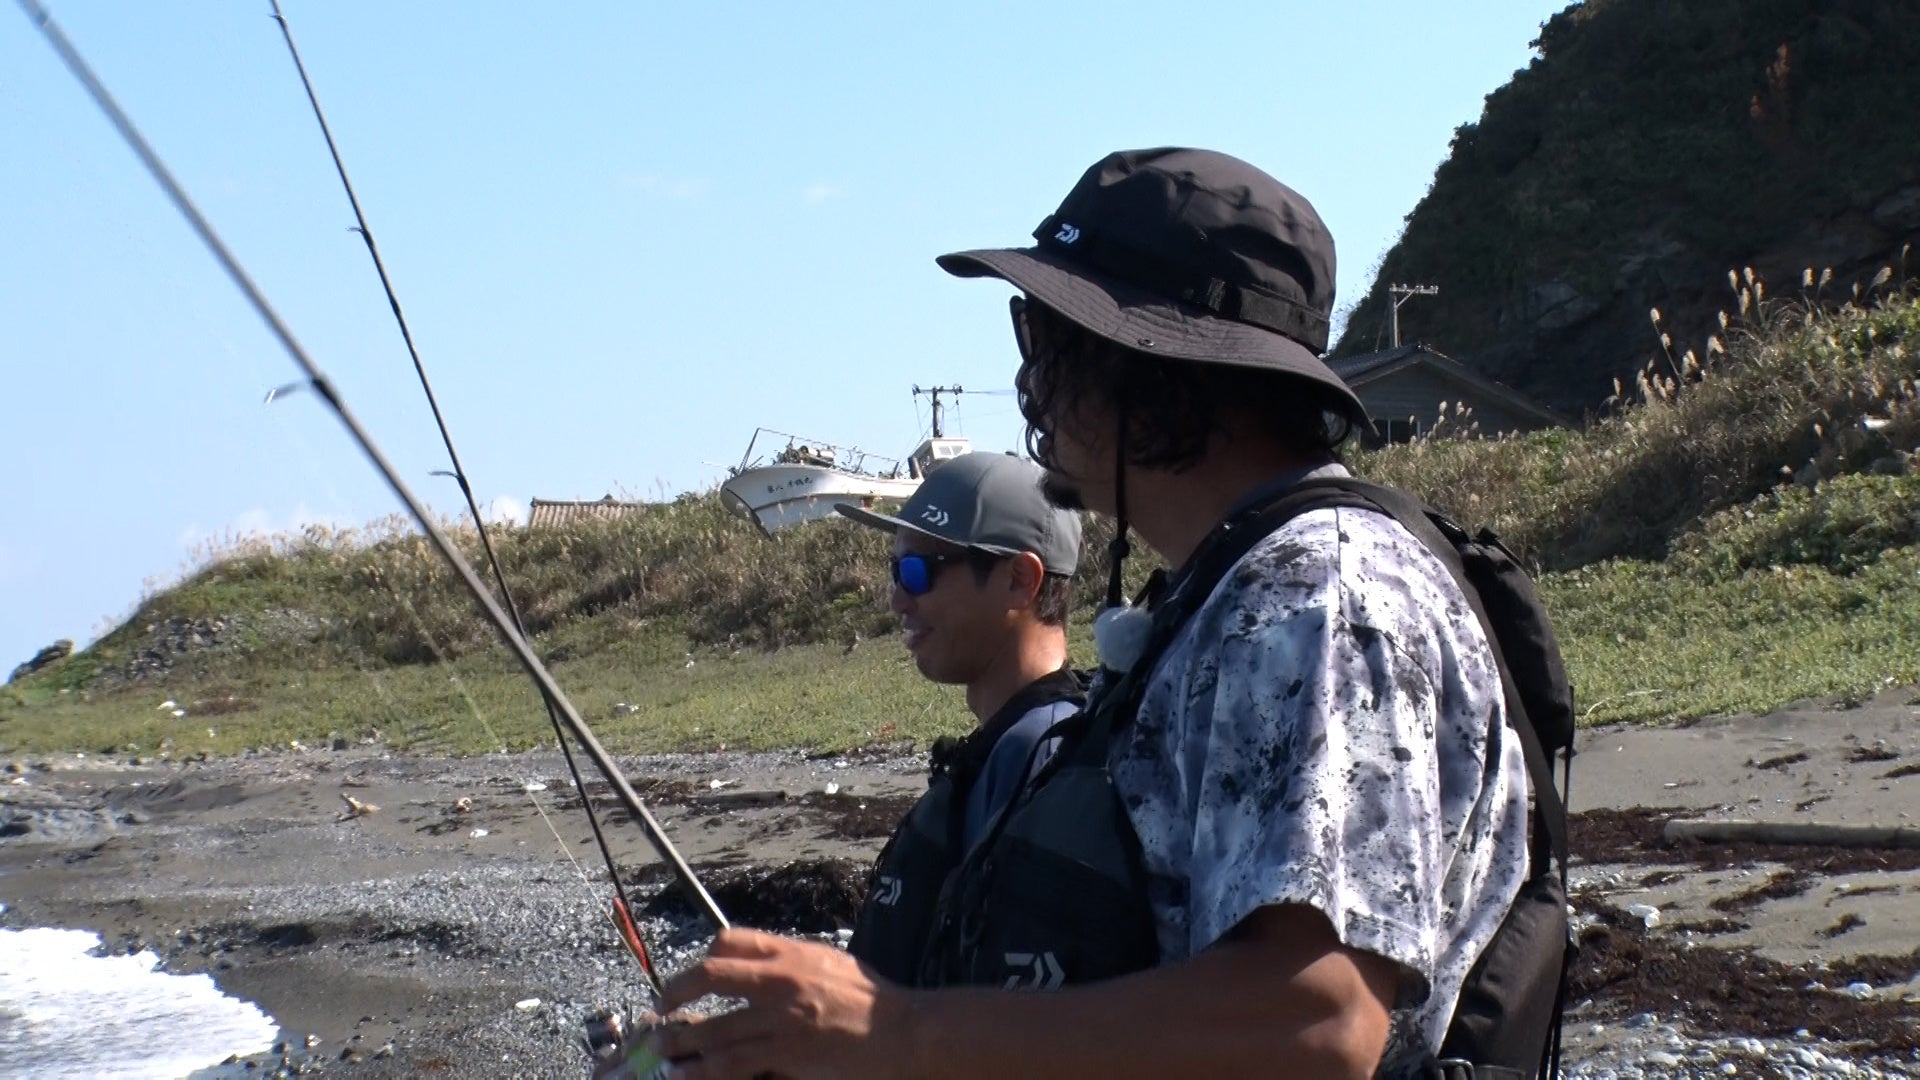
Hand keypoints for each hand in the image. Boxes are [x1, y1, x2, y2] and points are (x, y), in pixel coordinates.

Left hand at [650, 927, 914, 1079]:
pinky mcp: (786, 1051)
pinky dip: (702, 1068)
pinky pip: (731, 1061)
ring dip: (680, 1039)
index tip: (690, 976)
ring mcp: (781, 1017)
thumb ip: (796, 963)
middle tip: (660, 1007)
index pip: (733, 941)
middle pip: (712, 975)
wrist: (903, 1031)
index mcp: (792, 952)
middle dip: (677, 991)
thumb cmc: (873, 1000)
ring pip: (714, 1026)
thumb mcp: (833, 964)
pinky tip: (684, 1073)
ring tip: (661, 1047)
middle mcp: (781, 978)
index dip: (703, 958)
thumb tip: (767, 968)